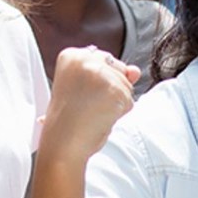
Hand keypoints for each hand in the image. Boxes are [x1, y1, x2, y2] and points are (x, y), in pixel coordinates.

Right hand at [39, 47, 140, 167]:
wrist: (62, 143)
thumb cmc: (70, 118)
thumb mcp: (86, 87)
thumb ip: (112, 73)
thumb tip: (136, 71)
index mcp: (71, 55)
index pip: (104, 58)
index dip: (97, 81)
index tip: (81, 93)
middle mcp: (85, 59)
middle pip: (118, 69)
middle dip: (109, 89)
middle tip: (87, 104)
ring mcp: (100, 73)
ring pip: (126, 85)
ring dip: (115, 102)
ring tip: (92, 111)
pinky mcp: (114, 90)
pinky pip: (130, 100)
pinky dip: (119, 113)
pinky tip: (100, 117)